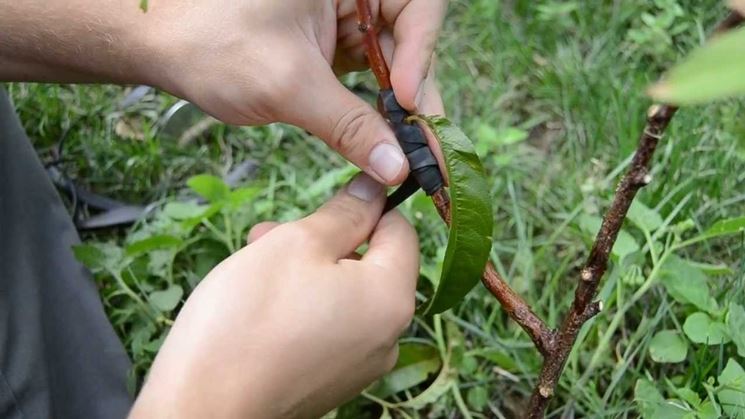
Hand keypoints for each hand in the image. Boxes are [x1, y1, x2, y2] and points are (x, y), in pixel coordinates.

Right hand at [129, 174, 419, 417]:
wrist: (205, 406)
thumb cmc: (249, 317)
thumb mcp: (297, 243)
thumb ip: (345, 213)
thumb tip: (375, 188)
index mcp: (392, 298)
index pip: (401, 231)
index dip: (366, 206)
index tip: (324, 201)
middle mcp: (389, 337)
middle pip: (370, 264)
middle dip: (323, 240)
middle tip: (269, 236)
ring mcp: (361, 365)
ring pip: (344, 294)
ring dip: (306, 270)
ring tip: (255, 266)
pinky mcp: (331, 381)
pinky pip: (330, 326)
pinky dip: (303, 306)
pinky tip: (260, 305)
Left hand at [142, 0, 447, 184]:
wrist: (162, 46)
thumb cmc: (213, 45)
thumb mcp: (288, 85)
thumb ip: (349, 126)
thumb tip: (397, 168)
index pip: (417, 6)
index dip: (421, 52)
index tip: (405, 102)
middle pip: (410, 38)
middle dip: (418, 93)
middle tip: (428, 149)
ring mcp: (345, 17)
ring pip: (396, 62)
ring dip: (402, 109)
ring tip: (411, 153)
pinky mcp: (335, 45)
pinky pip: (372, 76)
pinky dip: (378, 110)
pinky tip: (384, 140)